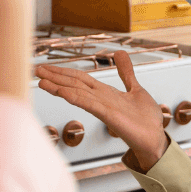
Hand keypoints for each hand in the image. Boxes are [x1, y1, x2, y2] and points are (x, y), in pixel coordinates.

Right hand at [35, 52, 168, 170]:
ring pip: (76, 93)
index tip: (47, 67)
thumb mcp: (135, 88)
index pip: (80, 79)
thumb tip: (119, 53)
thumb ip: (125, 72)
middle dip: (55, 77)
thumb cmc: (145, 119)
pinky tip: (62, 92)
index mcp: (104, 92)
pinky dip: (75, 97)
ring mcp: (103, 107)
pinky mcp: (109, 115)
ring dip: (59, 86)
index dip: (63, 72)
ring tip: (41, 80)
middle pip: (73, 84)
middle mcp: (100, 99)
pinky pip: (89, 104)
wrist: (154, 138)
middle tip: (36, 70)